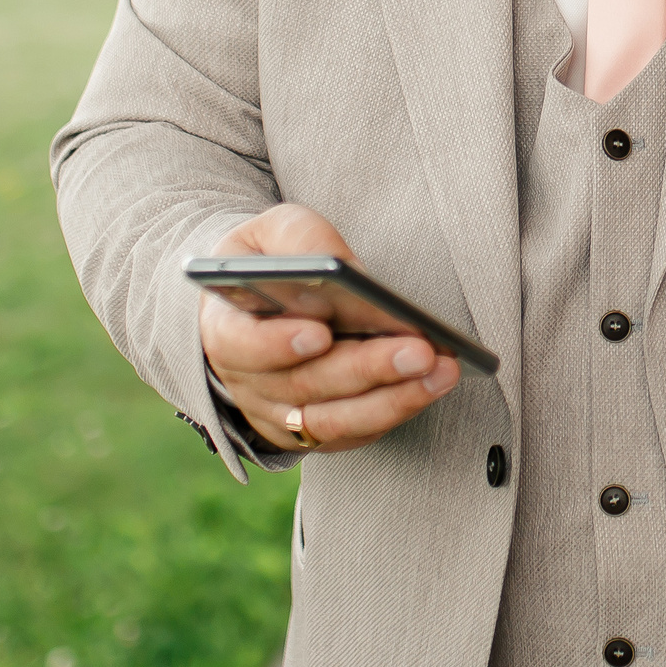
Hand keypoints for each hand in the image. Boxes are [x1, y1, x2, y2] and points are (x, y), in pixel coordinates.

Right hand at [198, 204, 461, 453]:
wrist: (260, 301)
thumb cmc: (269, 261)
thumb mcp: (272, 232)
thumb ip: (302, 240)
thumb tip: (349, 272)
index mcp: (223, 328)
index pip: (240, 345)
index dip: (276, 345)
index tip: (319, 333)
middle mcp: (245, 383)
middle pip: (305, 386)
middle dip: (365, 368)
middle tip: (419, 349)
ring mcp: (277, 416)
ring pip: (334, 421)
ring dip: (393, 398)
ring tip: (442, 369)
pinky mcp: (311, 434)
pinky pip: (355, 434)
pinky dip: (394, 411)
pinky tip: (431, 385)